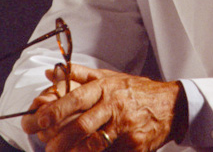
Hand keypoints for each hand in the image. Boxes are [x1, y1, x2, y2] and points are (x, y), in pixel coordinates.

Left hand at [22, 64, 187, 151]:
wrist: (170, 105)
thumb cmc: (135, 91)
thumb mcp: (110, 77)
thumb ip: (80, 75)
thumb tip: (52, 72)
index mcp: (107, 87)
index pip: (78, 97)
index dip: (57, 109)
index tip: (39, 119)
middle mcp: (115, 105)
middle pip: (82, 125)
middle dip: (60, 139)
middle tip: (47, 147)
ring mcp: (126, 127)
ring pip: (94, 144)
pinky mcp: (135, 145)